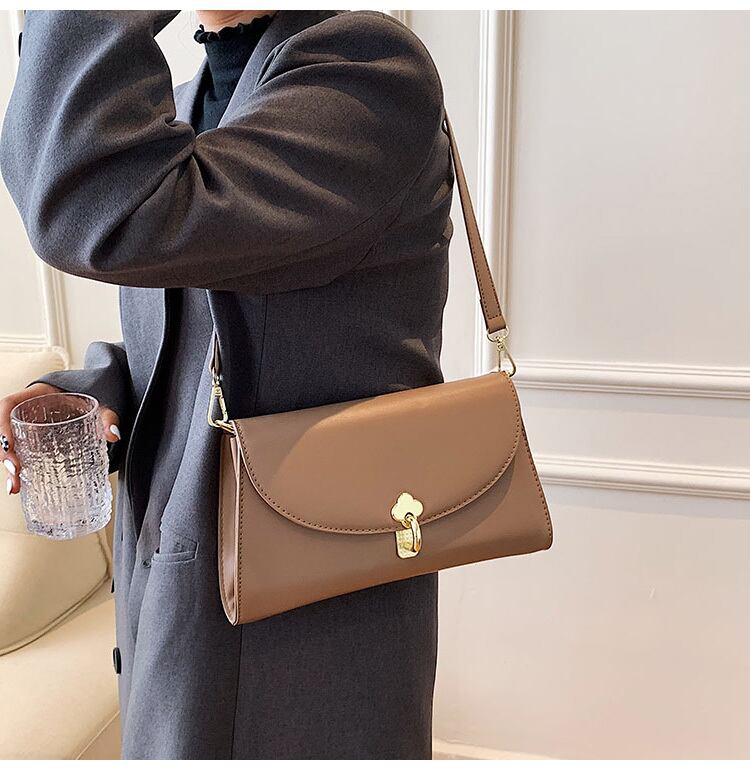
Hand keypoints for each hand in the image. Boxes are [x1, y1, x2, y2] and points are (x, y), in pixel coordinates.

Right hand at [0, 383, 120, 494]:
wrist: (96, 398)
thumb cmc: (93, 398)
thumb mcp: (101, 405)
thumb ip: (108, 417)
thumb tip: (113, 434)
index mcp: (37, 395)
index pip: (9, 405)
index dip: (2, 424)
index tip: (9, 445)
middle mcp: (27, 411)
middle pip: (4, 430)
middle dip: (4, 453)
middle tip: (15, 472)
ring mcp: (29, 427)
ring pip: (10, 446)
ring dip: (9, 466)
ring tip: (15, 487)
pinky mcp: (34, 442)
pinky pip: (21, 454)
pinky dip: (19, 469)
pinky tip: (20, 486)